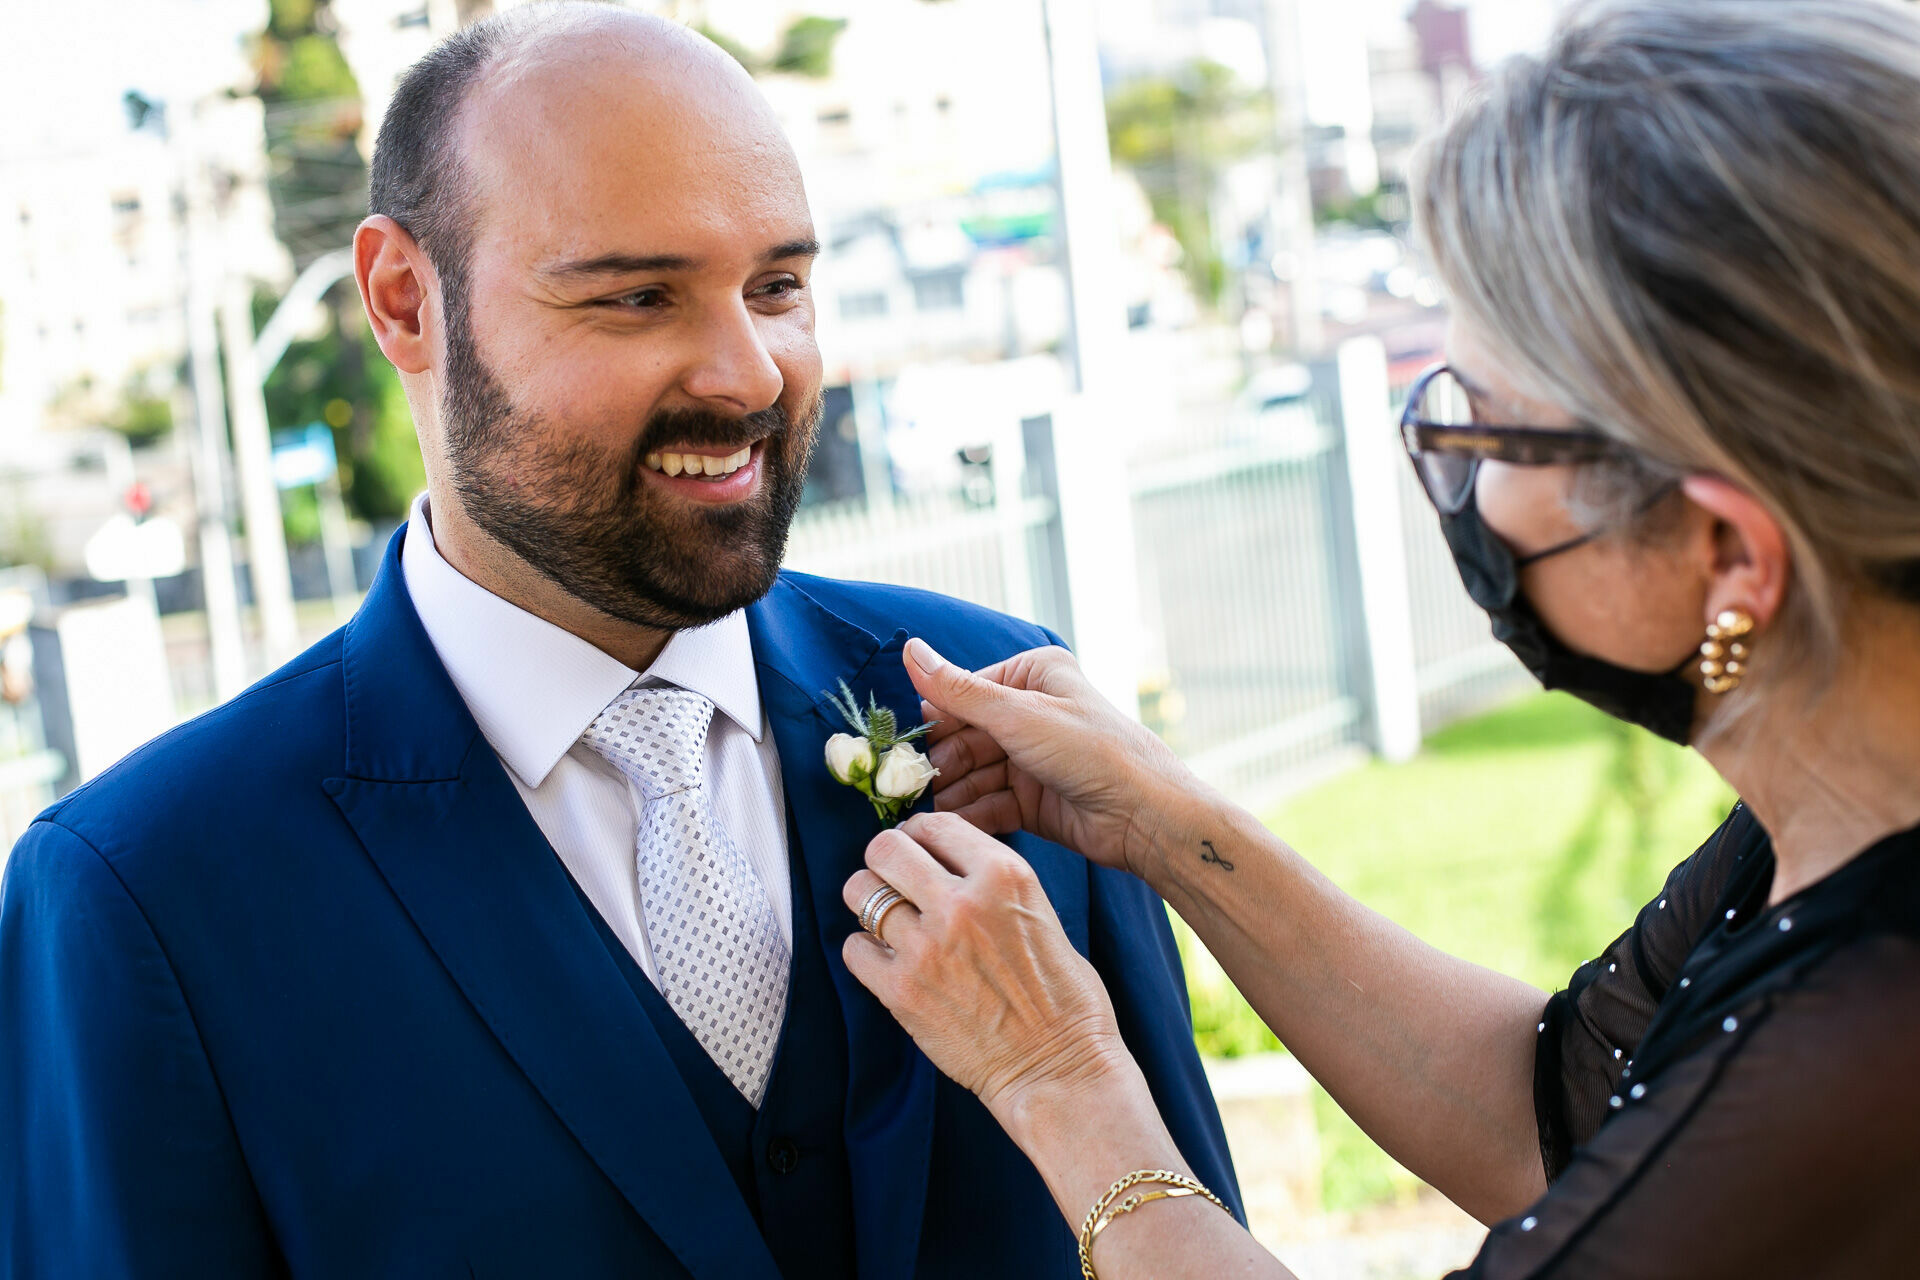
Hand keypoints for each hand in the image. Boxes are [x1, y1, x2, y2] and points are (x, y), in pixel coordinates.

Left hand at [841, 813, 1133, 1129]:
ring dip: (869, 903)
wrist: (1059, 1069)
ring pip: (861, 892)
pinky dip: (866, 953)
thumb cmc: (1063, 997)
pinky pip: (854, 949)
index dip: (918, 834)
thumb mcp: (1039, 912)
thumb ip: (990, 883)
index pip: (935, 824)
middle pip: (885, 848)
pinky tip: (888, 963)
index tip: (916, 850)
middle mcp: (961, 902)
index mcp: (1004, 875)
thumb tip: (943, 864)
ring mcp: (927, 947)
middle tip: (892, 880)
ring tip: (887, 922)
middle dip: (884, 860)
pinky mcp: (902, 991)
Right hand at [902, 638, 1197, 877]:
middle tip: (907, 785)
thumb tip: (911, 650)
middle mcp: (1031, 713)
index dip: (934, 720)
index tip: (901, 746)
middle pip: (967, 736)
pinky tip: (950, 826)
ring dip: (951, 792)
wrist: (1144, 814)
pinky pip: (989, 802)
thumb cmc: (1091, 749)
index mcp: (1033, 676)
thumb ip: (958, 691)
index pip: (966, 693)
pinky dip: (970, 814)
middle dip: (941, 762)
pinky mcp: (1033, 799)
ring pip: (974, 772)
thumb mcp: (1019, 715)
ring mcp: (1032, 758)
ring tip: (923, 811)